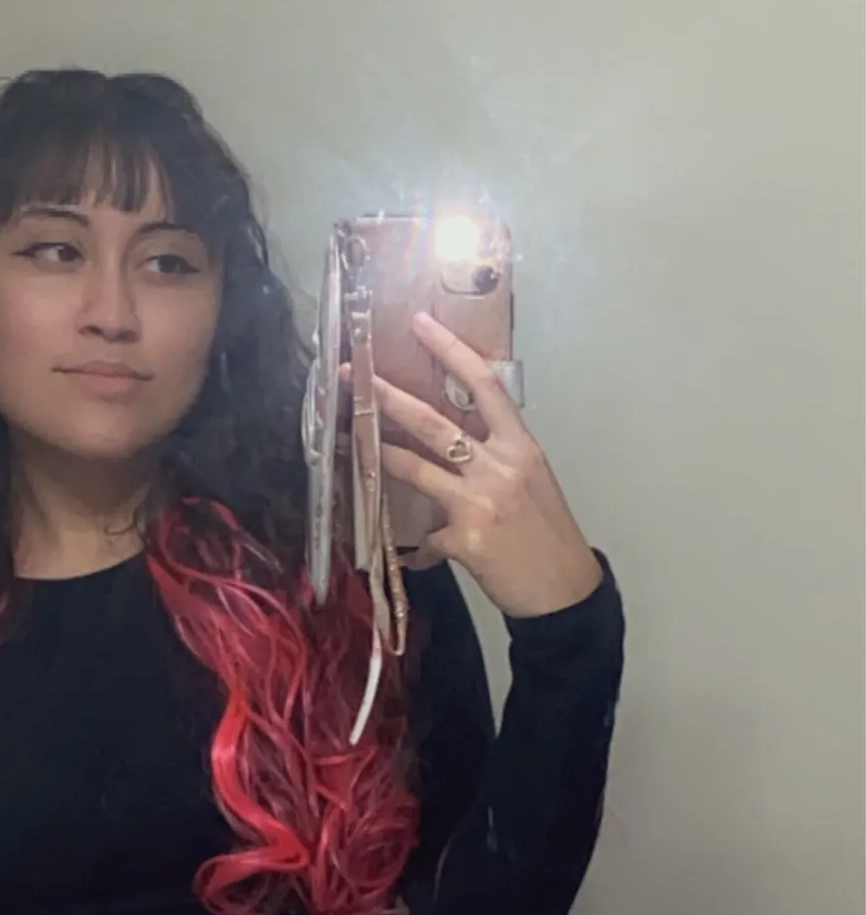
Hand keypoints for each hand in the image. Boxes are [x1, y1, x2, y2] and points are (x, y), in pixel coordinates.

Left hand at [375, 312, 601, 618]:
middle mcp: (500, 467)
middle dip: (388, 398)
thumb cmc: (548, 534)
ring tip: (352, 441)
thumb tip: (451, 443)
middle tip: (354, 378)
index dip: (451, 350)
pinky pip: (425, 537)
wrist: (563, 591)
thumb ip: (495, 456)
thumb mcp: (531, 481)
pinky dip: (419, 546)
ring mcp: (480, 503)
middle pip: (435, 422)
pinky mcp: (464, 539)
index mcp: (520, 446)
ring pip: (416, 468)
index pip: (485, 385)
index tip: (420, 323)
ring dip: (380, 454)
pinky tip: (418, 555)